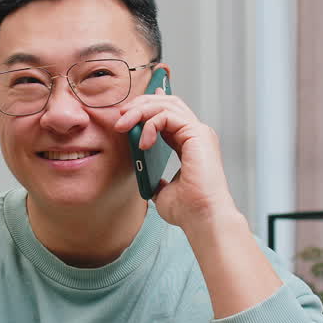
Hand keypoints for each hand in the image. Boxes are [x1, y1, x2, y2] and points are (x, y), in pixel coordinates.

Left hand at [113, 88, 237, 228]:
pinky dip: (150, 124)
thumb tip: (148, 178)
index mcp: (191, 144)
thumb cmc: (188, 210)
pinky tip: (142, 142)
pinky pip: (167, 116)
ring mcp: (199, 132)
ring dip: (140, 111)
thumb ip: (156, 179)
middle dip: (140, 104)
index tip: (126, 111)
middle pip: (167, 103)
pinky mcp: (197, 134)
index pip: (170, 114)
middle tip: (120, 116)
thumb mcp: (163, 191)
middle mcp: (197, 134)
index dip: (149, 106)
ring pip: (166, 105)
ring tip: (123, 125)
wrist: (202, 219)